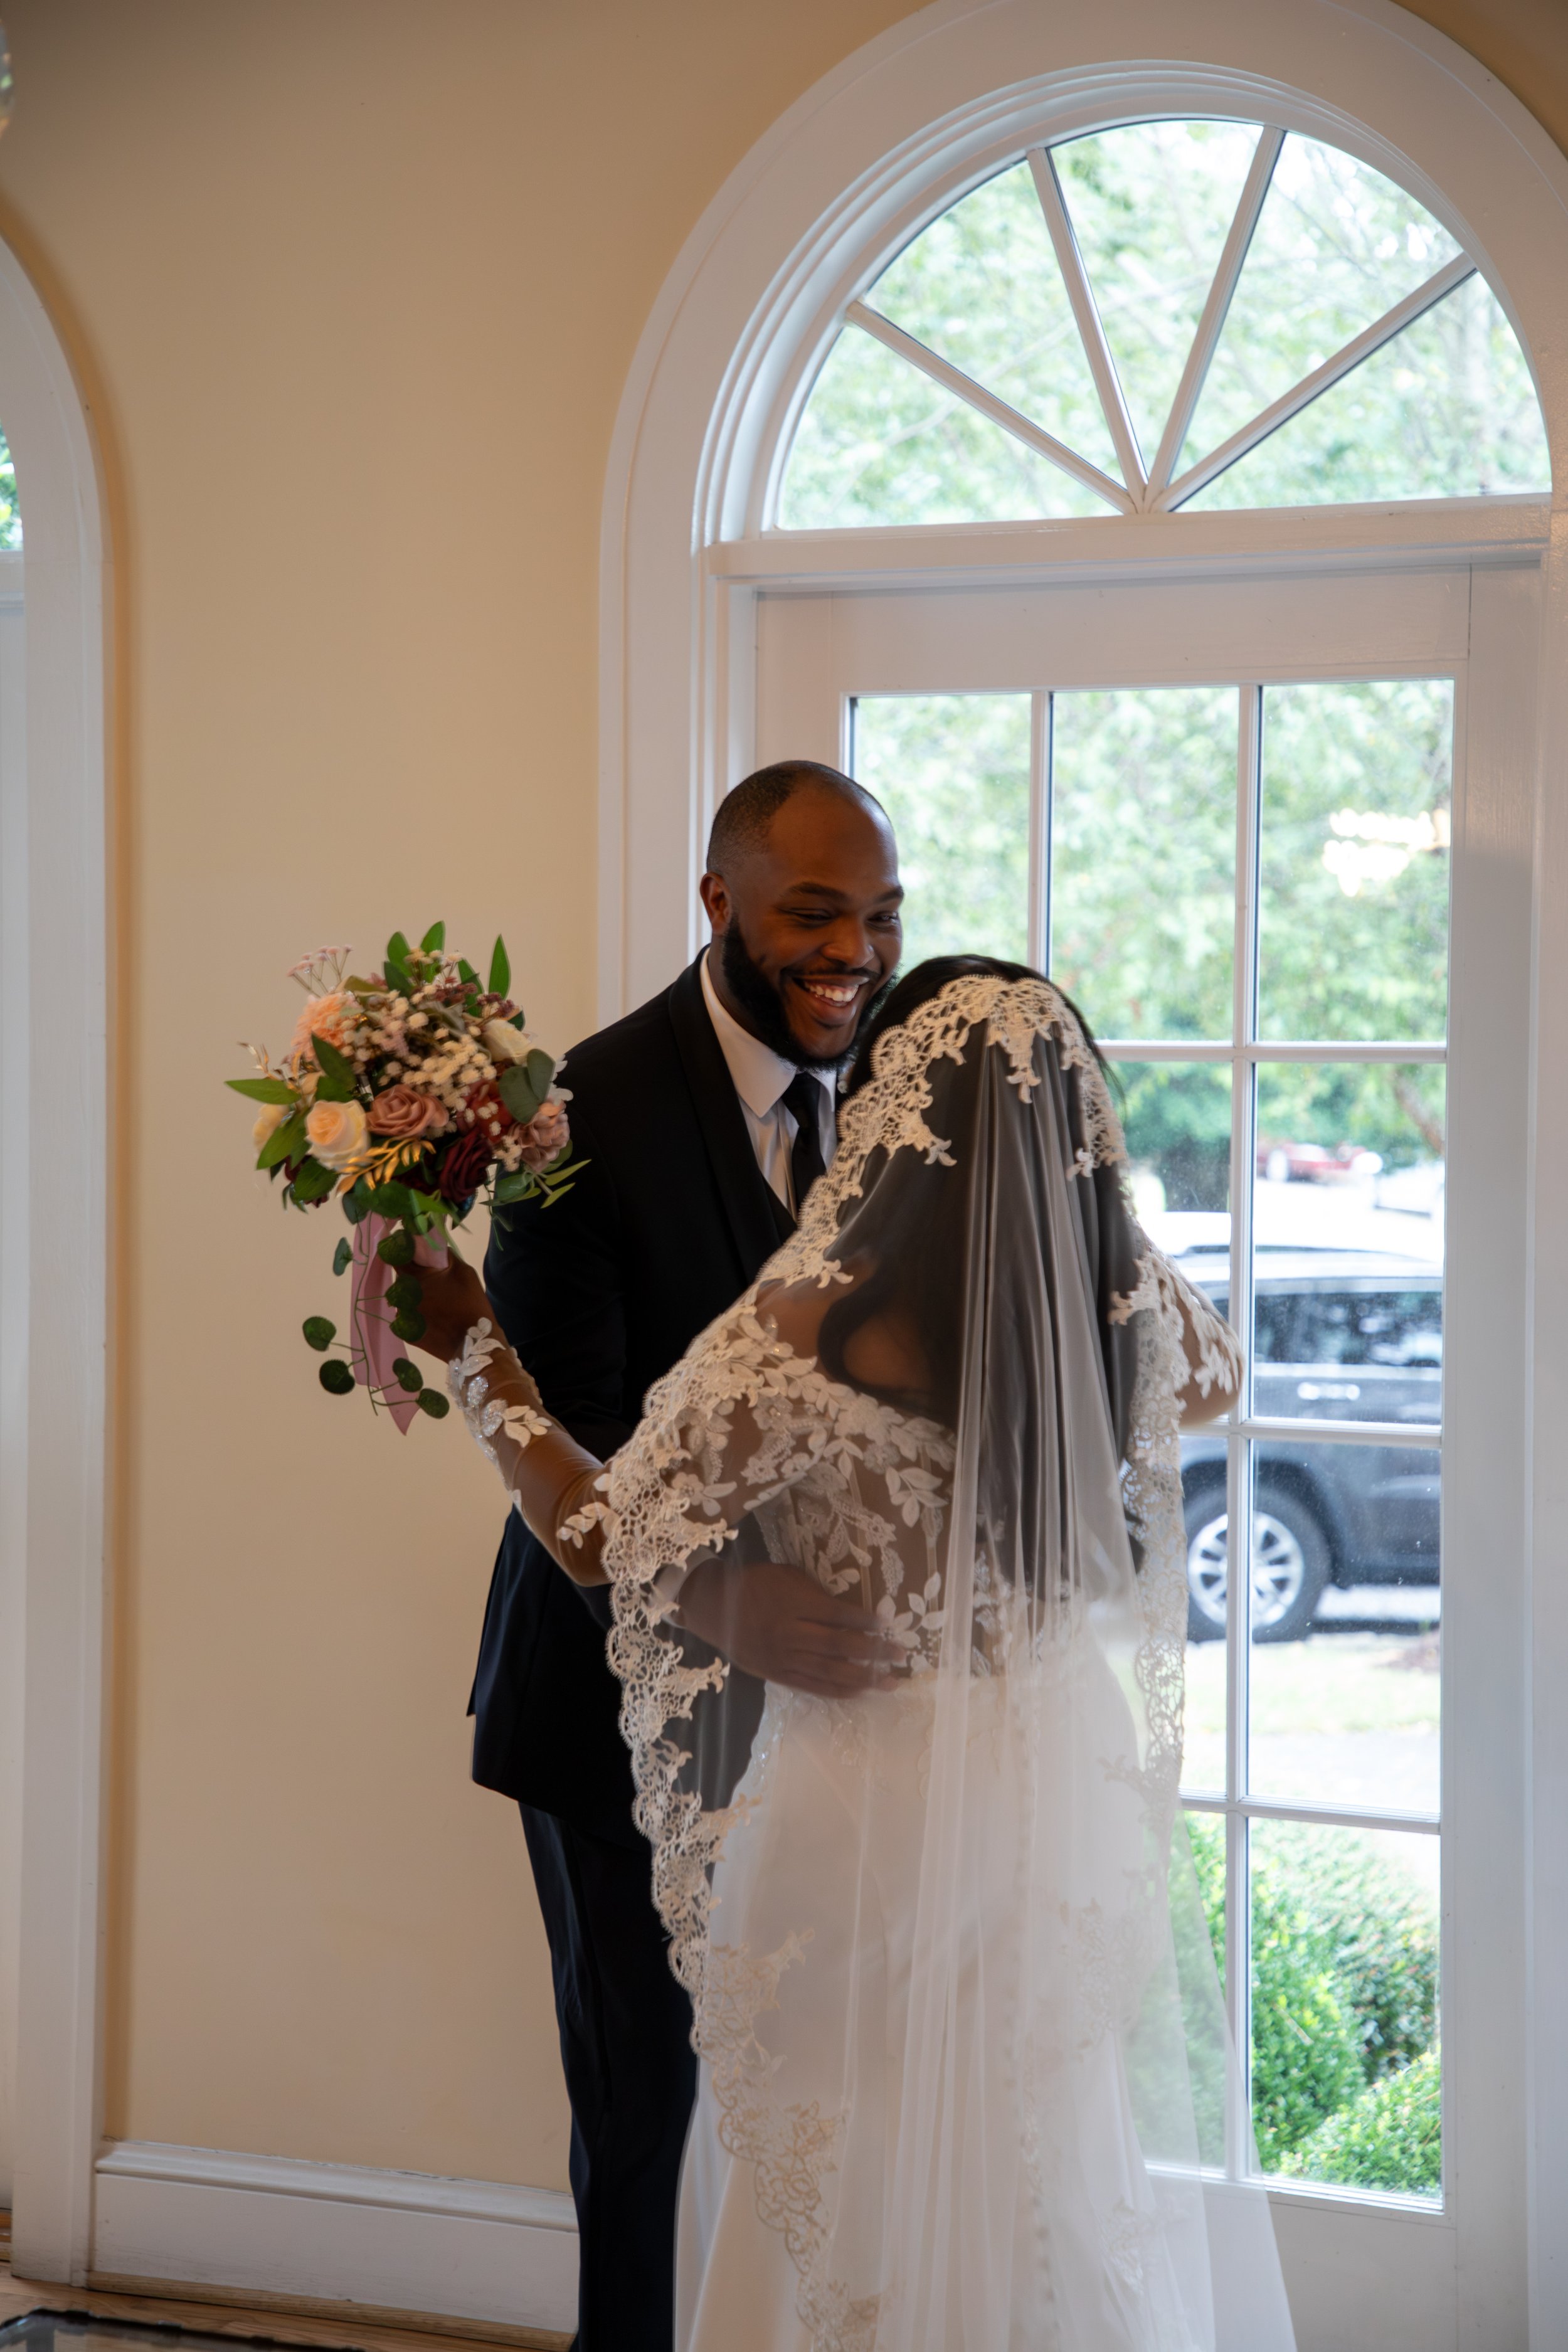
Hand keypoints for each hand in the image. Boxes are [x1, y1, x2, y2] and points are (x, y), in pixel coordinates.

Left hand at [407, 1247, 494, 1362]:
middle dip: (413, 1280)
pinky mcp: (406, 1334)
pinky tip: (431, 1322)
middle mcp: (403, 1296)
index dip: (404, 1255)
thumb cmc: (470, 1304)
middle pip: (401, 1282)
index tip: (412, 1256)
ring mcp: (403, 1317)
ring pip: (403, 1302)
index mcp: (415, 1278)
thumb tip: (436, 1250)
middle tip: (431, 1284)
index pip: (398, 1259)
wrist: (474, 1343)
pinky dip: (415, 1318)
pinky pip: (406, 1320)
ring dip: (413, 1300)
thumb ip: (447, 1257)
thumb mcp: (465, 1272)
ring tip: (433, 1306)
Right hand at [675, 1558, 898, 1697]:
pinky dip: (836, 1690)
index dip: (863, 1620)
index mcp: (793, 1604)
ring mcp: (784, 1657)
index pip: (836, 1614)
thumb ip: (815, 1593)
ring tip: (889, 1683)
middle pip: (838, 1646)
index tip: (888, 1624)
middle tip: (900, 1656)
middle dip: (873, 1652)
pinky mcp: (777, 1674)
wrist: (714, 1608)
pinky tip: (859, 1693)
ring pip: (828, 1671)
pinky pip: (811, 1686)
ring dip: (862, 1678)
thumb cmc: (755, 1584)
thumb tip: (850, 1610)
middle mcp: (790, 1633)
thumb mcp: (786, 1576)